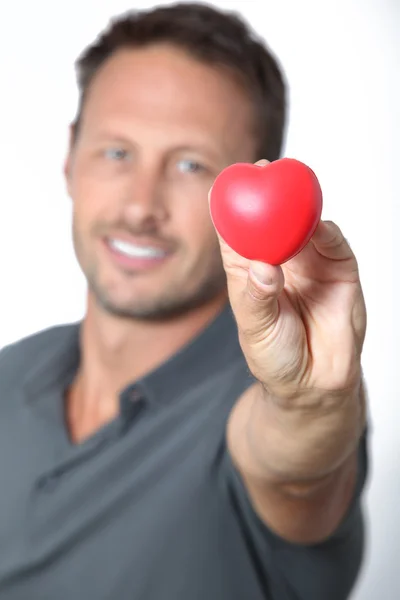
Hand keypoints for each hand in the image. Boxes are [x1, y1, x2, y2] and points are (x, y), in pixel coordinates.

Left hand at [211, 160, 366, 406]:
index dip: (231, 208)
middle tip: (262, 168)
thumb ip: (259, 299)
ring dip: (300, 205)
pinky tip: (319, 225)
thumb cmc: (276, 356)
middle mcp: (281, 261)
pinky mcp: (339, 272)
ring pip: (306, 226)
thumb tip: (264, 267)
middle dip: (268, 192)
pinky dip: (328, 232)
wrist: (315, 383)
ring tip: (291, 186)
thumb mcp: (258, 330)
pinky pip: (335, 245)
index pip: (238, 234)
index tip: (223, 184)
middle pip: (273, 219)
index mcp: (250, 272)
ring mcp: (311, 264)